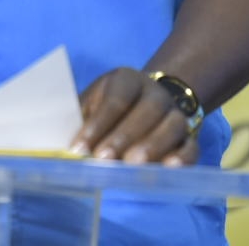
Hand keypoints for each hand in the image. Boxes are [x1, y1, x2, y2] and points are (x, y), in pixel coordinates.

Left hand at [69, 67, 200, 166]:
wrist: (145, 104)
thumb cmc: (107, 110)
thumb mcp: (90, 106)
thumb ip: (78, 122)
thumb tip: (57, 148)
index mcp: (127, 80)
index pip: (115, 97)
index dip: (97, 124)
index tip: (79, 149)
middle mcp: (156, 93)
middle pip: (147, 110)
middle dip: (124, 136)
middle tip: (105, 159)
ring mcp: (176, 113)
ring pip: (172, 125)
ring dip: (153, 146)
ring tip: (133, 166)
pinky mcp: (190, 136)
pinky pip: (191, 146)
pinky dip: (183, 158)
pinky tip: (168, 169)